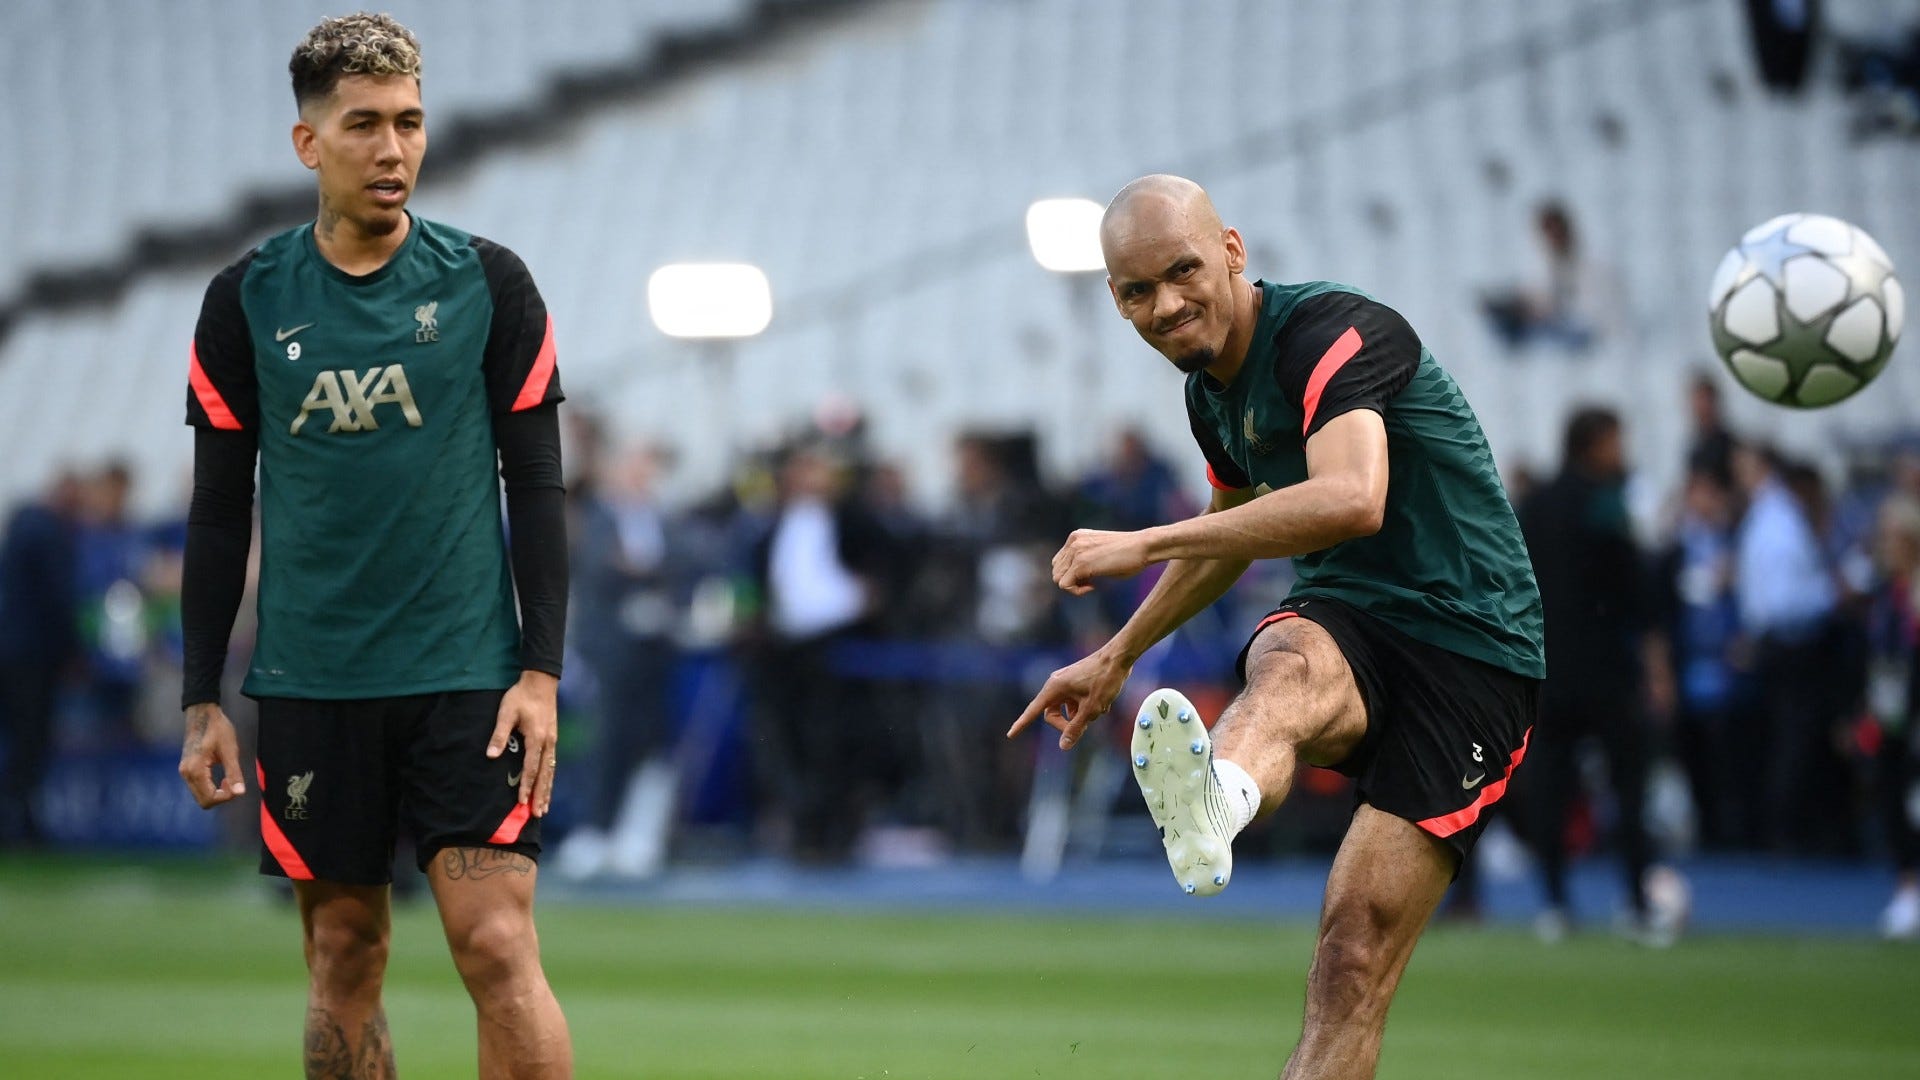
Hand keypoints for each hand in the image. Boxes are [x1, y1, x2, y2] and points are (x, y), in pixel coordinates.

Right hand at [179, 703, 244, 808]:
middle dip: (221, 797)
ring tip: (228, 778)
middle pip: (203, 801)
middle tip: (233, 782)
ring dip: (215, 792)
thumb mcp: (230, 750)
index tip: (235, 784)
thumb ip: (234, 773)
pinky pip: (198, 787)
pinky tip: (220, 776)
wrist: (202, 713)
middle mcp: (186, 773)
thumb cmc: (218, 728)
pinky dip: (210, 787)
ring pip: (200, 795)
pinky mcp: (186, 768)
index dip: (225, 797)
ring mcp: (184, 771)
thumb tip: (240, 793)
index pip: (209, 799)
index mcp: (195, 770)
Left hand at [489, 670, 559, 815]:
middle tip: (538, 814)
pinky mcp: (552, 739)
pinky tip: (547, 787)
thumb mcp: (506, 713)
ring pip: (550, 771)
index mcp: (537, 738)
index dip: (526, 785)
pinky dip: (549, 779)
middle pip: (544, 774)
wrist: (541, 682)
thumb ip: (499, 735)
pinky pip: (551, 764)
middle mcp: (548, 743)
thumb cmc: (521, 696)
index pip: (530, 767)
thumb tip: (491, 755)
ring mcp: (552, 741)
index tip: (521, 801)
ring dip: (547, 790)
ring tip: (544, 808)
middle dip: (541, 795)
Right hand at [1007, 648, 1131, 749]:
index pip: (1033, 711)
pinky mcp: (1076, 683)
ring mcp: (1066, 683)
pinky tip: (1104, 703)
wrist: (1119, 657)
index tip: (1010, 735)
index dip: (1022, 724)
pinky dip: (1087, 707)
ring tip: (1100, 709)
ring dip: (1081, 715)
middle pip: (1052, 714)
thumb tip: (1063, 746)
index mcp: (1054, 688)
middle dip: (1067, 724)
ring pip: (1067, 709)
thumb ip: (1076, 728)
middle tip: (1085, 727)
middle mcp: (1056, 684)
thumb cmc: (1104, 680)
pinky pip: (1075, 702)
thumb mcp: (1091, 708)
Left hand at [1050, 529, 1155, 595]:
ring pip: (1057, 578)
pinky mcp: (1081, 563)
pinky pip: (1064, 585)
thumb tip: (1076, 580)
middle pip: (1057, 570)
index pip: (1060, 561)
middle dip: (1072, 580)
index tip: (1091, 576)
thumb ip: (1086, 560)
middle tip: (1092, 582)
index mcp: (1076, 536)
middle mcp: (1073, 541)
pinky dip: (1076, 591)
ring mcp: (1076, 551)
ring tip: (1093, 583)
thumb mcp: (1102, 553)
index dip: (1072, 574)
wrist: (1144, 546)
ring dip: (1074, 586)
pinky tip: (1093, 587)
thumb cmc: (1130, 554)